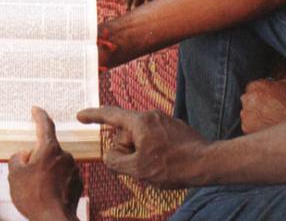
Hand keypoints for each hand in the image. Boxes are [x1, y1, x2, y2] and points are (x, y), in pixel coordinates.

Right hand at [7, 107, 83, 220]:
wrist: (54, 219)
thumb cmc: (33, 197)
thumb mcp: (15, 175)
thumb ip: (17, 159)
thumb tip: (24, 155)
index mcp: (49, 149)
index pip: (45, 125)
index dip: (39, 115)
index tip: (36, 109)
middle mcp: (65, 155)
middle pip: (47, 150)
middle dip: (37, 159)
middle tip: (26, 177)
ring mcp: (73, 169)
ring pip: (55, 165)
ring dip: (46, 172)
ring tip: (36, 191)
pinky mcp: (77, 182)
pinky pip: (63, 177)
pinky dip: (55, 183)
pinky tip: (47, 196)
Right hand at [76, 106, 207, 187]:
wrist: (206, 163)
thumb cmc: (172, 166)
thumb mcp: (136, 169)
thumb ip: (116, 161)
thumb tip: (110, 156)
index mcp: (139, 122)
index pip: (110, 115)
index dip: (93, 116)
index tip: (80, 116)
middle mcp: (151, 116)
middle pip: (126, 133)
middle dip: (126, 150)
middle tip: (138, 168)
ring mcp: (164, 121)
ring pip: (140, 138)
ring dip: (140, 153)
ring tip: (155, 168)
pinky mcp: (174, 129)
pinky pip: (154, 140)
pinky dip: (152, 152)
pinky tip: (165, 165)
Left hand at [239, 78, 285, 134]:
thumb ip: (277, 82)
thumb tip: (276, 84)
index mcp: (256, 86)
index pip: (253, 87)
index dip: (261, 92)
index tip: (267, 98)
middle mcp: (247, 99)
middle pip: (248, 100)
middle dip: (256, 104)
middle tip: (269, 110)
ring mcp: (246, 116)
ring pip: (248, 114)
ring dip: (256, 116)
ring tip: (270, 120)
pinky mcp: (247, 130)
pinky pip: (249, 127)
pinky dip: (256, 128)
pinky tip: (268, 128)